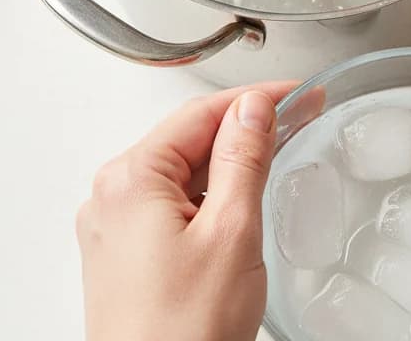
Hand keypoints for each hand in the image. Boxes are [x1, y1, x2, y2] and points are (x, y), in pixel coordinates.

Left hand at [77, 82, 297, 340]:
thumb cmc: (183, 334)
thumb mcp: (231, 231)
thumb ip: (242, 158)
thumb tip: (252, 108)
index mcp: (130, 180)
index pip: (202, 113)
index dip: (256, 98)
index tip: (298, 94)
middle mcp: (112, 197)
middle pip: (188, 139)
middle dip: (244, 127)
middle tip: (296, 117)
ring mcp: (114, 229)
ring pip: (181, 172)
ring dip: (227, 161)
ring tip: (274, 153)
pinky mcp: (124, 256)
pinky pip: (170, 204)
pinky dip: (208, 194)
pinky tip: (238, 198)